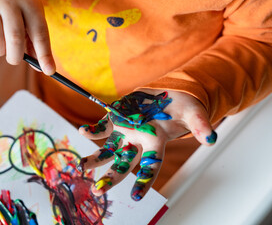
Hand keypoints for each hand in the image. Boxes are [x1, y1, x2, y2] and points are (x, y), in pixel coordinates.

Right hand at [0, 0, 55, 74]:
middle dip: (16, 56)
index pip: (39, 33)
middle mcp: (9, 1)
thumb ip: (38, 48)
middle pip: (15, 37)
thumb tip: (45, 69)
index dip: (44, 54)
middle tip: (14, 59)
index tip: (48, 71)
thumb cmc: (20, 18)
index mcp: (29, 4)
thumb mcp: (32, 27)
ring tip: (1, 44)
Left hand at [77, 89, 216, 200]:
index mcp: (157, 142)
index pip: (151, 166)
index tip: (135, 197)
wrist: (169, 95)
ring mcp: (125, 131)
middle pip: (123, 163)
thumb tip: (211, 139)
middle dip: (111, 177)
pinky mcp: (116, 119)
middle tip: (97, 190)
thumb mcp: (194, 114)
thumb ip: (200, 125)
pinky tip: (83, 131)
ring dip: (95, 158)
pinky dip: (93, 130)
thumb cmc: (183, 107)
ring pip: (108, 149)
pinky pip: (102, 128)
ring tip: (82, 166)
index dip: (143, 180)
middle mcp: (139, 141)